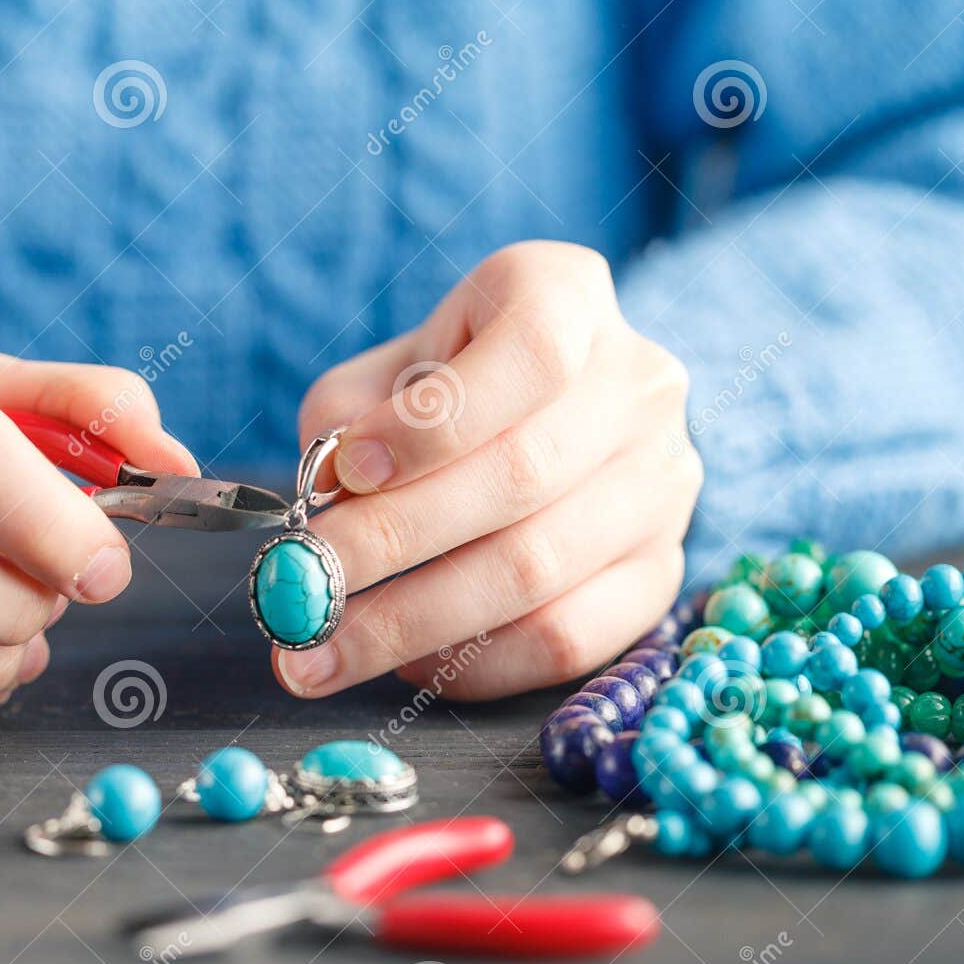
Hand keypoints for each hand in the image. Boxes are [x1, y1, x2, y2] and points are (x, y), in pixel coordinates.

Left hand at [277, 241, 699, 700]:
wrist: (535, 428)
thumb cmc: (440, 395)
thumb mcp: (382, 376)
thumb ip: (346, 420)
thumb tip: (329, 493)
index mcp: (568, 299)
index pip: (530, 353)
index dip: (435, 422)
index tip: (346, 473)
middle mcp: (638, 386)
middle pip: (521, 476)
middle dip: (392, 543)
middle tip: (300, 591)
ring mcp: (662, 485)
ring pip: (537, 570)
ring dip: (412, 623)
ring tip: (322, 653)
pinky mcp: (661, 572)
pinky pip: (569, 637)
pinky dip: (476, 664)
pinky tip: (407, 664)